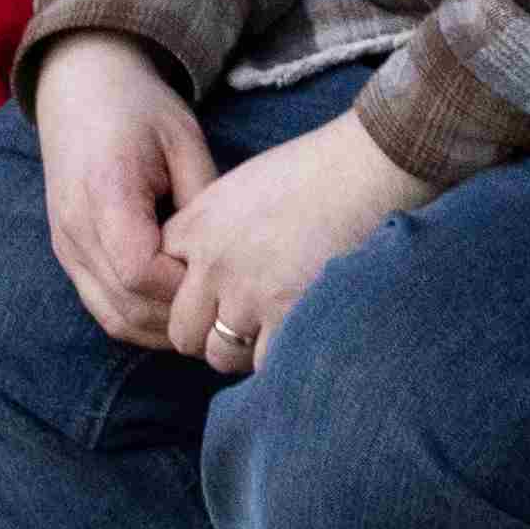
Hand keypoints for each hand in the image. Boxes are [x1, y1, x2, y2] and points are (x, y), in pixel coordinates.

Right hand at [27, 33, 214, 350]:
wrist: (80, 89)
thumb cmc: (138, 108)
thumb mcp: (184, 139)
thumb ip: (203, 199)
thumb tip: (228, 257)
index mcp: (106, 193)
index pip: (141, 272)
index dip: (184, 287)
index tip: (222, 276)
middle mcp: (76, 230)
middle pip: (127, 306)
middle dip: (180, 318)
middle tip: (226, 308)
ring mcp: (66, 247)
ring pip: (113, 317)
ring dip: (161, 328)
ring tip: (206, 315)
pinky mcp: (67, 255)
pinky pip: (101, 306)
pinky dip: (139, 318)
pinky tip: (177, 308)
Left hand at [162, 107, 422, 370]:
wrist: (370, 165)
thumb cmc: (318, 170)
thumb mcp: (245, 186)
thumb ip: (214, 229)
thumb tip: (206, 272)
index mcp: (198, 226)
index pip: (159, 283)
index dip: (188, 295)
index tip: (213, 295)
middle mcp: (213, 264)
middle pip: (182, 331)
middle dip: (209, 333)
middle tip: (243, 323)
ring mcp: (248, 294)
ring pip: (218, 354)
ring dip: (242, 350)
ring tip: (274, 329)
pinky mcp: (287, 315)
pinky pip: (262, 362)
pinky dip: (278, 357)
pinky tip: (298, 335)